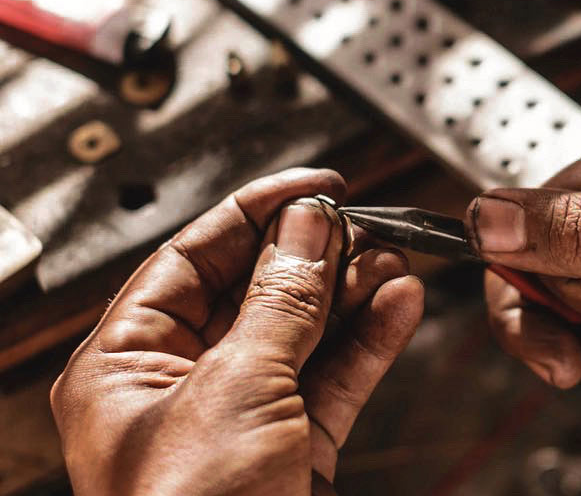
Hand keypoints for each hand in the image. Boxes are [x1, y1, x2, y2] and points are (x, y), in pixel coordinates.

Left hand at [51, 168, 423, 495]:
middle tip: (362, 222)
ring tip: (391, 256)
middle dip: (314, 254)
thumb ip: (280, 301)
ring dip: (352, 292)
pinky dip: (370, 340)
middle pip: (256, 291)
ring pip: (305, 332)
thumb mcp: (235, 389)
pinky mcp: (292, 450)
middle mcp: (183, 386)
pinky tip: (398, 303)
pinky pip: (335, 378)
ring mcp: (242, 418)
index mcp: (127, 364)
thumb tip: (307, 225)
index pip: (192, 257)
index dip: (255, 212)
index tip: (312, 186)